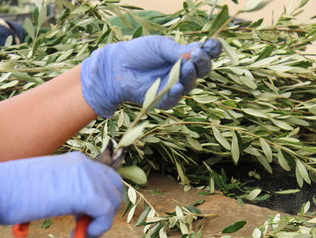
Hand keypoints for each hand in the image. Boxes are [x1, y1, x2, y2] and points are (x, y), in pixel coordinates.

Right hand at [0, 152, 122, 237]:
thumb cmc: (16, 189)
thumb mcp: (51, 186)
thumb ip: (71, 191)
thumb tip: (84, 209)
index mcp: (76, 161)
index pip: (106, 176)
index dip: (103, 196)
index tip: (88, 213)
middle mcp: (85, 165)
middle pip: (114, 187)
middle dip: (105, 208)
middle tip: (86, 223)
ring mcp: (86, 177)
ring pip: (112, 200)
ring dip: (101, 220)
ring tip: (80, 231)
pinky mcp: (85, 194)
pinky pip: (106, 212)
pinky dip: (99, 228)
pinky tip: (80, 235)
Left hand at [81, 36, 221, 117]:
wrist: (116, 67)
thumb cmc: (138, 53)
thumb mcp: (159, 46)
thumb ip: (177, 50)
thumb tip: (196, 53)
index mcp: (184, 57)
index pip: (204, 54)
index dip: (211, 50)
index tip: (212, 45)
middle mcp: (182, 72)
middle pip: (201, 70)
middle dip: (202, 63)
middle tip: (197, 55)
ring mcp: (174, 87)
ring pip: (190, 84)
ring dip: (189, 75)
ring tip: (185, 66)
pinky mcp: (162, 100)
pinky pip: (173, 98)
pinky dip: (176, 92)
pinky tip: (177, 85)